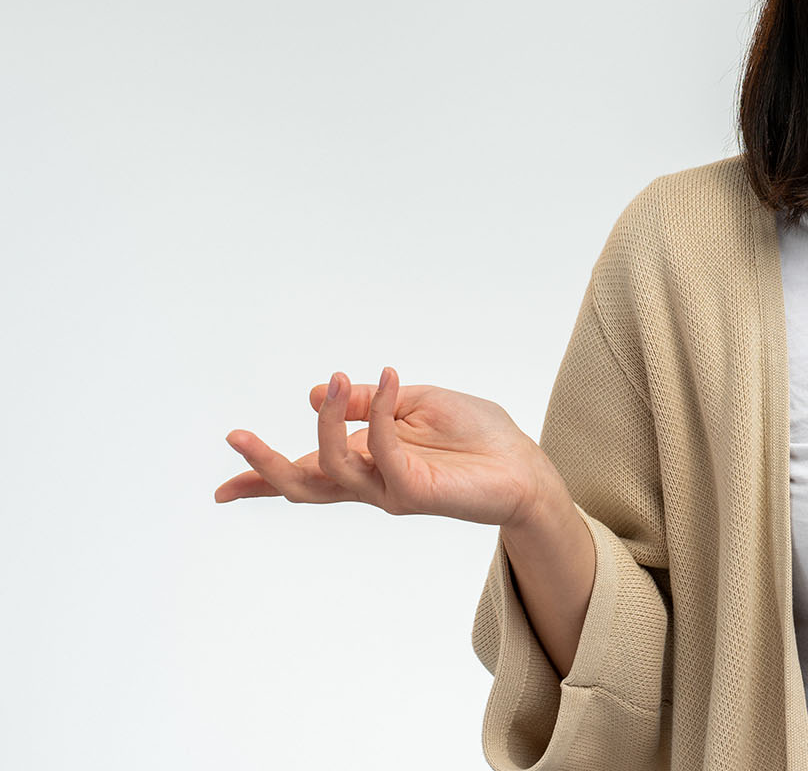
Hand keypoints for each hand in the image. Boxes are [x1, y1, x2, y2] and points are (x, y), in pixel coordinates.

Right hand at [215, 367, 564, 528]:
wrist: (525, 464)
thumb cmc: (477, 436)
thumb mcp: (417, 403)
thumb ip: (370, 402)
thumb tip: (318, 392)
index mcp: (366, 461)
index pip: (308, 472)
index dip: (263, 479)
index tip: (222, 490)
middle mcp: (371, 481)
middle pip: (304, 485)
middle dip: (266, 467)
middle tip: (236, 437)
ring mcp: (391, 489)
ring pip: (332, 470)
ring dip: (325, 422)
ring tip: (332, 381)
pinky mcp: (417, 489)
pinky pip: (383, 450)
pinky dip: (379, 413)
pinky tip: (392, 378)